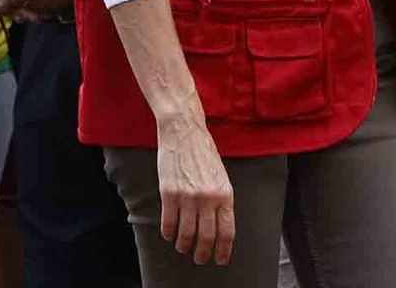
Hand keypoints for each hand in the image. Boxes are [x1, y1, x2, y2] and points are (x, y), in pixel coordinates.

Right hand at [157, 114, 235, 265]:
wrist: (185, 134)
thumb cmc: (205, 154)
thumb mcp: (221, 177)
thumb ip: (221, 200)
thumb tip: (219, 225)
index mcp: (225, 194)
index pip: (227, 230)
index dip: (224, 249)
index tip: (221, 259)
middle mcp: (208, 198)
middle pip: (206, 237)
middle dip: (204, 253)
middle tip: (201, 260)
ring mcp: (188, 197)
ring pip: (186, 234)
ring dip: (184, 246)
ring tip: (184, 248)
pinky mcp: (169, 194)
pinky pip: (168, 223)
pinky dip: (169, 234)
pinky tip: (170, 235)